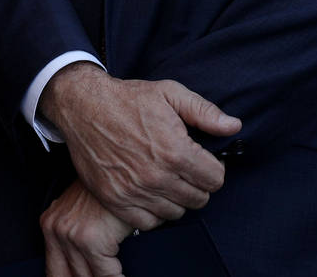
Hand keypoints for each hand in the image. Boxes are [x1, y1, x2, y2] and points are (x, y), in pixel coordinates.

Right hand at [39, 63, 240, 229]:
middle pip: (198, 199)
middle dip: (195, 183)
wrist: (83, 105)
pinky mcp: (115, 200)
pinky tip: (147, 190)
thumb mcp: (169, 93)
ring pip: (175, 213)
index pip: (215, 180)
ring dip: (175, 198)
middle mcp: (157, 176)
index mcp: (175, 150)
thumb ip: (204, 111)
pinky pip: (148, 223)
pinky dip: (152, 211)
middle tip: (181, 167)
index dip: (212, 168)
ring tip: (164, 177)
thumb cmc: (127, 98)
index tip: (200, 159)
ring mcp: (135, 191)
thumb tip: (233, 126)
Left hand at [42, 181, 133, 276]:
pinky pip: (107, 275)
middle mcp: (56, 230)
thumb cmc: (104, 190)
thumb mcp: (79, 212)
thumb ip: (73, 237)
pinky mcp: (91, 240)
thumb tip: (82, 268)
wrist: (117, 169)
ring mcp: (71, 236)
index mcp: (49, 225)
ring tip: (114, 275)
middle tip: (101, 275)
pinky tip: (124, 276)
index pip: (54, 272)